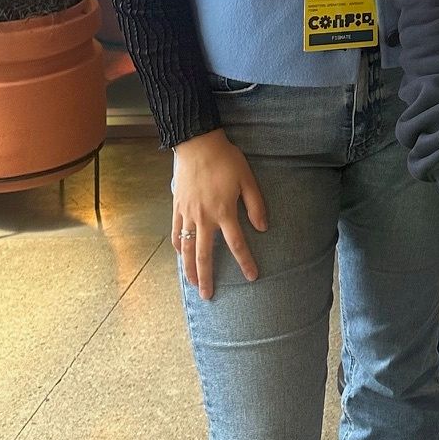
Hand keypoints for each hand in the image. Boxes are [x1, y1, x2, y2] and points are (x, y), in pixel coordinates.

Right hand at [171, 129, 268, 299]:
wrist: (197, 143)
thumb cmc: (226, 160)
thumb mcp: (247, 179)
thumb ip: (256, 205)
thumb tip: (263, 228)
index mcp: (224, 211)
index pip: (236, 244)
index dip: (245, 262)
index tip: (251, 276)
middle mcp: (204, 218)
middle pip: (204, 255)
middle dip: (207, 277)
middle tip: (208, 296)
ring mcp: (187, 214)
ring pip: (185, 248)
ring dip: (189, 268)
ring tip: (192, 284)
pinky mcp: (177, 207)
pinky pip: (175, 232)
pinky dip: (177, 246)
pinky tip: (179, 255)